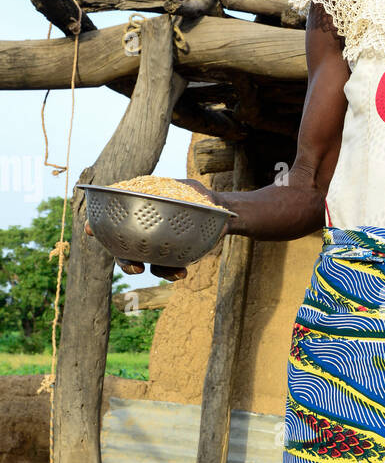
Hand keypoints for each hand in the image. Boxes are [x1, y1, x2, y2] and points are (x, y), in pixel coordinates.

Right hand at [83, 179, 226, 280]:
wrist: (218, 212)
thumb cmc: (197, 195)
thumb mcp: (190, 188)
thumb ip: (180, 190)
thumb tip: (171, 190)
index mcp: (137, 211)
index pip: (111, 218)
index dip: (96, 224)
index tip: (89, 228)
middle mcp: (140, 231)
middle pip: (121, 249)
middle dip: (123, 261)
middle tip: (134, 267)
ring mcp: (153, 247)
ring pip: (139, 263)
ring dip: (144, 272)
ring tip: (156, 273)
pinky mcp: (169, 258)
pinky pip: (164, 270)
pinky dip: (171, 274)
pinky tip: (181, 273)